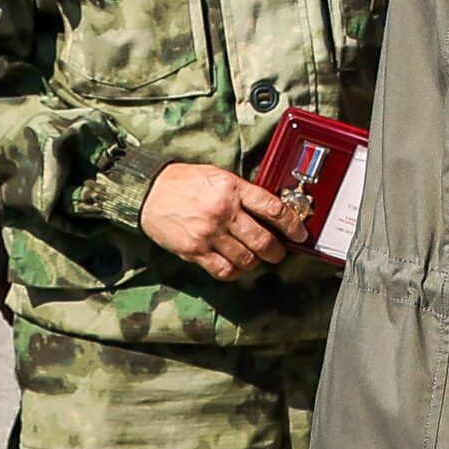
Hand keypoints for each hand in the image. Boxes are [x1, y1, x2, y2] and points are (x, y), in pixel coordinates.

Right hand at [139, 163, 309, 281]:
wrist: (148, 191)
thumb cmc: (184, 182)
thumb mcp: (220, 177)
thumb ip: (244, 193)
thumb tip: (271, 210)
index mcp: (233, 190)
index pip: (274, 209)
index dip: (293, 225)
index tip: (300, 234)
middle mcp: (223, 212)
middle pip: (263, 240)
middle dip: (277, 252)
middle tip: (279, 253)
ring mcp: (208, 234)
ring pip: (246, 259)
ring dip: (257, 263)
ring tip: (257, 260)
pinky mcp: (194, 251)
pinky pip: (223, 270)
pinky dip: (235, 272)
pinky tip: (236, 267)